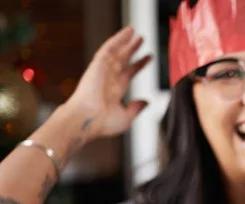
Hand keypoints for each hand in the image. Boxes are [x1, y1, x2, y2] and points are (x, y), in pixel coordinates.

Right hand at [62, 26, 150, 140]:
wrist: (88, 120)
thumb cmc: (102, 123)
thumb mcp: (126, 117)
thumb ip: (137, 108)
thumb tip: (146, 101)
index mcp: (115, 91)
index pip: (129, 73)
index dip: (139, 65)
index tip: (148, 57)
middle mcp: (109, 79)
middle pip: (123, 60)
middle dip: (132, 49)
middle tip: (142, 39)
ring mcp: (103, 71)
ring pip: (116, 52)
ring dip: (125, 41)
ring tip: (135, 31)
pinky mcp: (98, 65)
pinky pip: (108, 48)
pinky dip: (117, 40)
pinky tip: (126, 32)